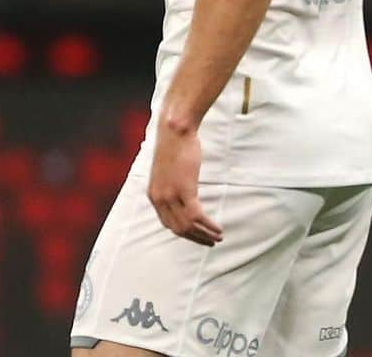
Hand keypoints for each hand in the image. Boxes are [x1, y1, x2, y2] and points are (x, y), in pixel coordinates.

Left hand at [147, 123, 222, 246]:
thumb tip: (181, 185)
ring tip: (217, 237)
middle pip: (177, 229)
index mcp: (154, 195)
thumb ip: (172, 181)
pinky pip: (196, 216)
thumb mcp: (168, 167)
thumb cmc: (175, 143)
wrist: (175, 129)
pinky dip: (208, 225)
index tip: (196, 235)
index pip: (167, 223)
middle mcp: (159, 199)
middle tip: (209, 242)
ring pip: (187, 226)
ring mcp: (171, 196)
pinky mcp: (184, 189)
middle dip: (195, 238)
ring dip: (204, 234)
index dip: (183, 232)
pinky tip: (218, 228)